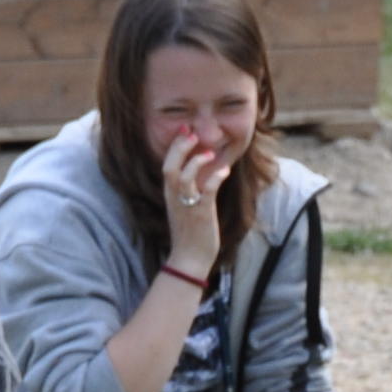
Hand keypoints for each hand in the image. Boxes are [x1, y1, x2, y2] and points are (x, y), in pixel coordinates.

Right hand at [158, 136, 227, 274]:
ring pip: (184, 178)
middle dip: (179, 148)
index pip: (166, 165)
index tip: (185, 131)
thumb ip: (189, 190)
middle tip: (192, 135)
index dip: (174, 147)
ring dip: (197, 162)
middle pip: (169, 167)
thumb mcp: (185, 208)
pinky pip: (207, 192)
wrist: (189, 260)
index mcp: (170, 195)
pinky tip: (225, 171)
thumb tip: (201, 174)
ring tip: (210, 153)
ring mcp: (187, 206)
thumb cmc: (190, 234)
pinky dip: (216, 178)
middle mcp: (175, 198)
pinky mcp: (201, 215)